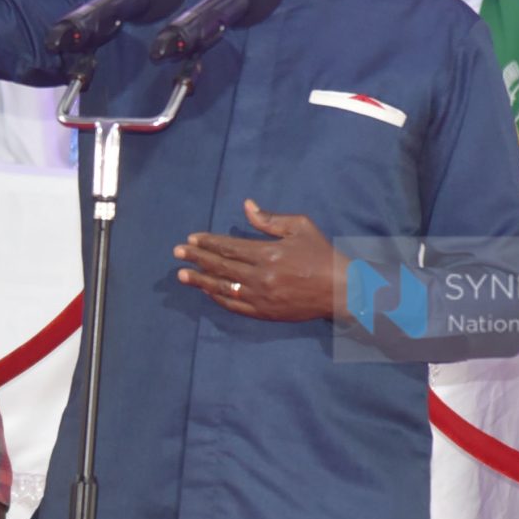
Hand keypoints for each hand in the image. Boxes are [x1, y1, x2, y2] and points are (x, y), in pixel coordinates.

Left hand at [174, 199, 343, 322]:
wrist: (340, 290)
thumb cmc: (321, 254)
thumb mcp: (300, 227)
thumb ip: (270, 219)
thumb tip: (247, 206)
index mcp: (268, 253)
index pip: (228, 247)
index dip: (207, 242)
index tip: (191, 239)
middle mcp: (260, 276)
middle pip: (220, 266)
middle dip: (196, 258)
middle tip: (177, 253)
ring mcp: (261, 297)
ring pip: (223, 288)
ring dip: (200, 281)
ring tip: (182, 275)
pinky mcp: (264, 312)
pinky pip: (235, 306)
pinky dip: (218, 298)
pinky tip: (207, 292)